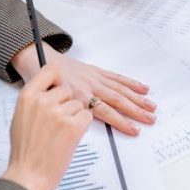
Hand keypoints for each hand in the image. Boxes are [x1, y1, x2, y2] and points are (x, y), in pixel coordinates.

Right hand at [2, 64, 92, 189]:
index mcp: (28, 96)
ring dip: (74, 116)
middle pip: (68, 88)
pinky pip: (87, 115)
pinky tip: (69, 136)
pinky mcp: (74, 124)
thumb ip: (36, 99)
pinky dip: (82, 125)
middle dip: (67, 102)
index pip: (50, 70)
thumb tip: (49, 88)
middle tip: (57, 121)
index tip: (58, 84)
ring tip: (60, 132)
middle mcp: (44, 101)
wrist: (29, 175)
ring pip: (79, 103)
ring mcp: (59, 112)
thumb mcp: (21, 116)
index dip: (57, 77)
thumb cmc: (26, 150)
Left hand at [12, 42, 156, 135]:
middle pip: (117, 100)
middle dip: (136, 111)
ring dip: (137, 98)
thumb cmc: (41, 83)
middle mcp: (89, 85)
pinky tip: (143, 88)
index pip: (105, 111)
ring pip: (120, 89)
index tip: (134, 130)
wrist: (38, 60)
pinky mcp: (97, 71)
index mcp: (78, 95)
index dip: (121, 121)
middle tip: (150, 119)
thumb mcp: (49, 102)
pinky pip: (116, 78)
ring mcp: (95, 77)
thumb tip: (79, 125)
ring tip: (152, 106)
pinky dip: (131, 83)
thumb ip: (67, 112)